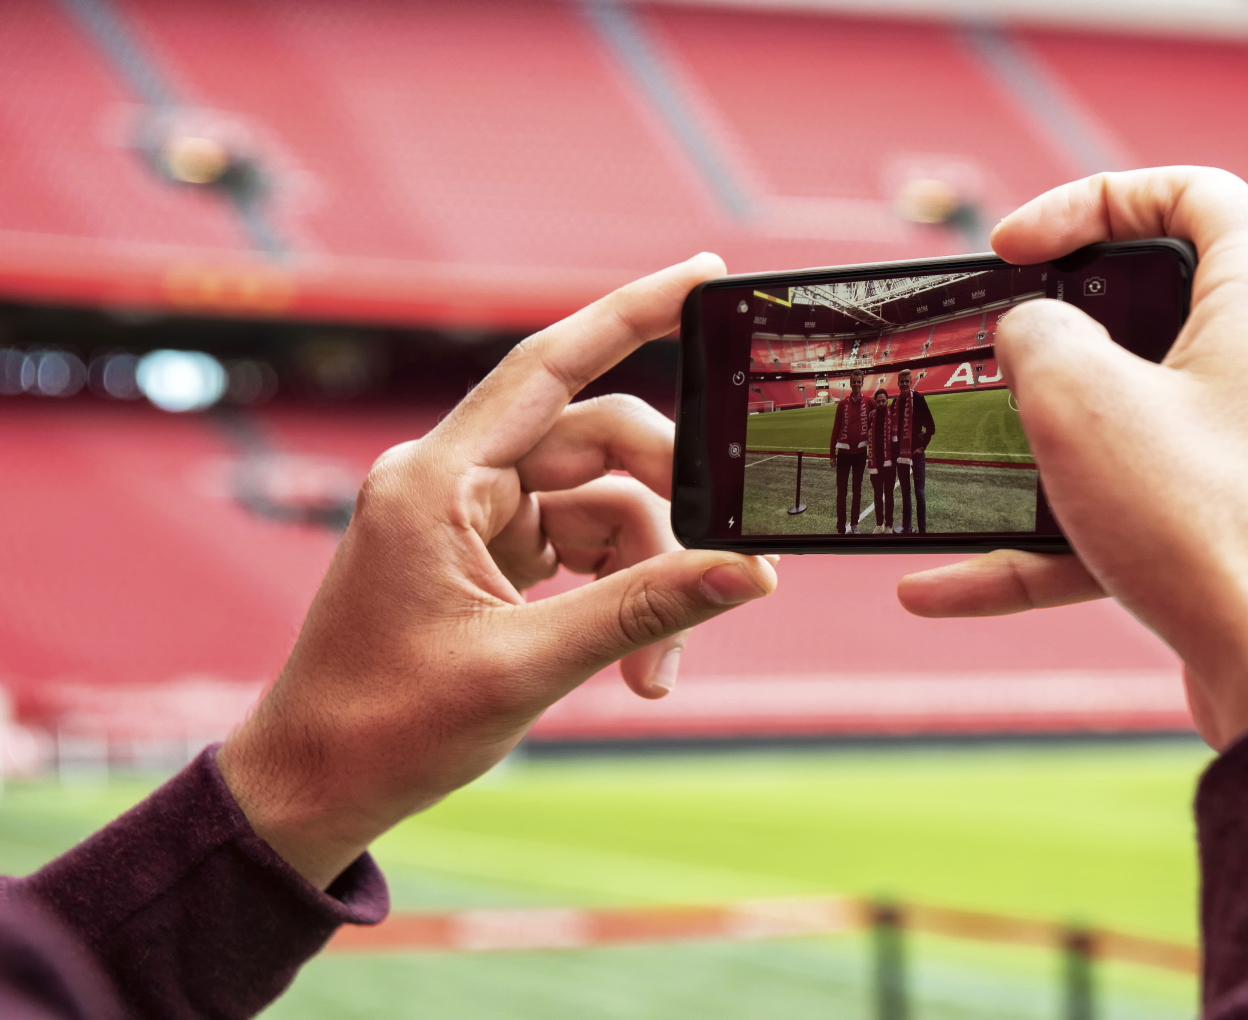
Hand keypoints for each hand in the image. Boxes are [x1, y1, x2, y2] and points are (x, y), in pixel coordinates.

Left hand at [218, 254, 777, 887]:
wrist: (313, 786)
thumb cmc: (385, 728)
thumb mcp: (527, 668)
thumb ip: (645, 612)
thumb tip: (749, 572)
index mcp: (435, 479)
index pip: (548, 366)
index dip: (630, 312)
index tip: (703, 275)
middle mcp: (451, 480)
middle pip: (596, 446)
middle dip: (667, 513)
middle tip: (726, 571)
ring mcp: (469, 517)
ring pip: (599, 505)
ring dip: (646, 578)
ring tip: (659, 668)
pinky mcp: (484, 555)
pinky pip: (579, 545)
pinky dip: (618, 594)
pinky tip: (639, 660)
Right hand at [897, 169, 1247, 747]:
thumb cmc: (1215, 531)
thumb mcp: (1081, 404)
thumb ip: (1036, 337)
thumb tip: (1036, 337)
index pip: (1190, 193)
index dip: (1088, 200)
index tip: (1014, 247)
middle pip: (1166, 314)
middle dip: (1064, 345)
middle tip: (999, 364)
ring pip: (1156, 429)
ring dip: (1052, 462)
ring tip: (962, 489)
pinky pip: (1165, 511)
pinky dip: (1073, 540)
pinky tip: (956, 588)